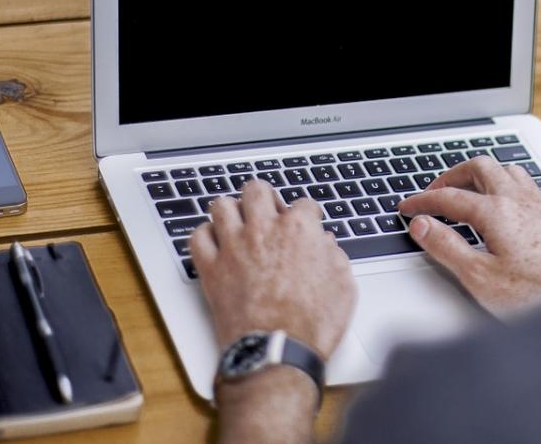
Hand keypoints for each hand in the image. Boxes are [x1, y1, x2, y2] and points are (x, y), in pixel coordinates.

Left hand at [190, 181, 356, 360]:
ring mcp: (233, 247)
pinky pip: (197, 237)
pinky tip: (215, 244)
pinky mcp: (211, 269)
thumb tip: (326, 244)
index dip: (308, 215)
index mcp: (299, 229)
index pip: (303, 203)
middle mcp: (263, 230)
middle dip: (265, 197)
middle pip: (257, 189)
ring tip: (238, 222)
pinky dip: (205, 236)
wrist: (277, 351)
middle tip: (269, 211)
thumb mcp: (343, 286)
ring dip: (232, 210)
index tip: (308, 224)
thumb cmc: (312, 324)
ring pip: (221, 205)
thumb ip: (334, 256)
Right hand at [397, 156, 540, 315]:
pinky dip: (504, 183)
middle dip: (451, 176)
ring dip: (481, 174)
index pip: (449, 197)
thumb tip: (422, 225)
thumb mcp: (479, 276)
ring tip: (466, 189)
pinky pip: (525, 182)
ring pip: (505, 170)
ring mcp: (538, 205)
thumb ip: (447, 247)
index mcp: (496, 211)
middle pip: (479, 168)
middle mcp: (518, 200)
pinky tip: (505, 201)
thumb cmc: (537, 294)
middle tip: (434, 192)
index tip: (408, 207)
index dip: (423, 201)